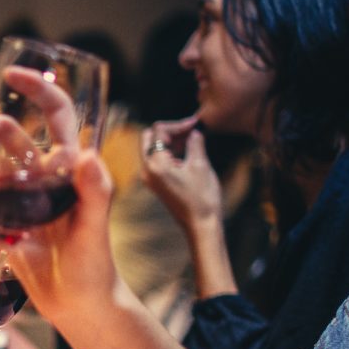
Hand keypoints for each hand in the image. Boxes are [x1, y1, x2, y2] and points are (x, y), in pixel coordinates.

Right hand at [0, 65, 120, 321]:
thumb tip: (87, 156)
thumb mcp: (96, 228)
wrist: (78, 305)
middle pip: (10, 136)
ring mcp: (23, 198)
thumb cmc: (95, 265)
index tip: (11, 75)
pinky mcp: (6, 221)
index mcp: (70, 168)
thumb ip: (95, 192)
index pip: (55, 114)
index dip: (37, 88)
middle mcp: (45, 176)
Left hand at [140, 116, 222, 233]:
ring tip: (192, 138)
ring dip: (169, 140)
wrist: (200, 224)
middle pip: (150, 137)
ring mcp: (148, 177)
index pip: (159, 131)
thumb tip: (194, 131)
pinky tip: (186, 150)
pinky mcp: (154, 183)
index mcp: (155, 164)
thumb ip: (195, 143)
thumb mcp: (200, 165)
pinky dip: (168, 151)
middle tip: (191, 130)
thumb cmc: (202, 197)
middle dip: (170, 131)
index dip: (178, 124)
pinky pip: (156, 160)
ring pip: (152, 148)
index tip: (195, 123)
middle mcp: (146, 170)